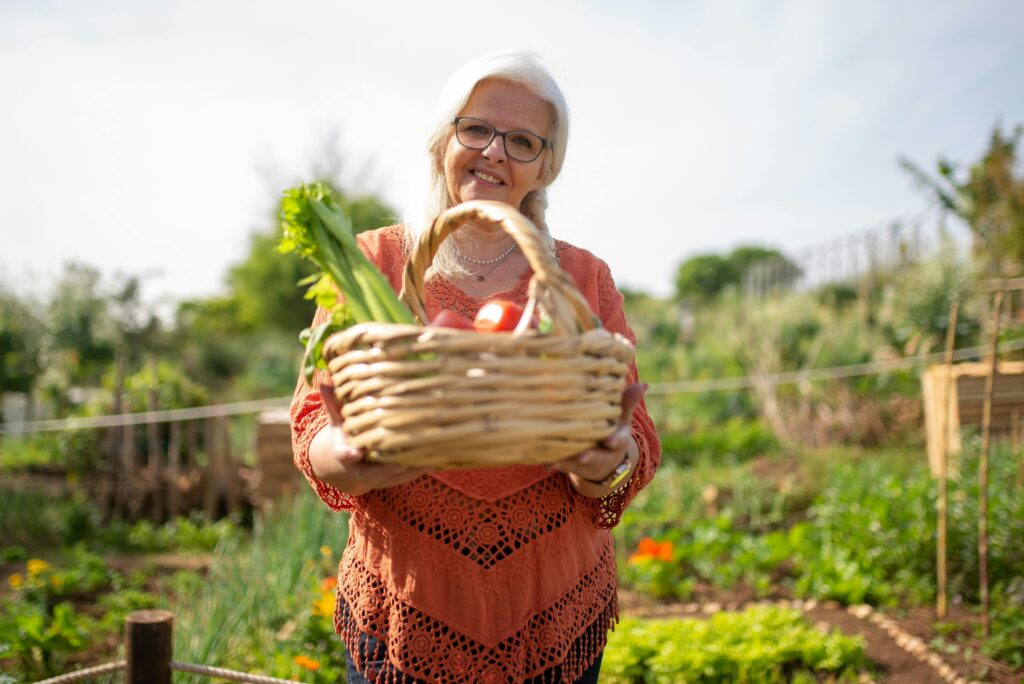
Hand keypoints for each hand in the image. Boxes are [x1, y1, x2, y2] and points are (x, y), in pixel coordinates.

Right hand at [308, 385, 431, 495]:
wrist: (350, 468)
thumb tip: (325, 382)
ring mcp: (379, 479)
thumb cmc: (346, 438)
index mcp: (345, 454)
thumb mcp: (337, 423)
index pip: (345, 455)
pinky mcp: (394, 480)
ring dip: (414, 465)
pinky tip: (439, 455)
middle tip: (408, 451)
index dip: (349, 454)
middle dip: (391, 463)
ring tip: (430, 450)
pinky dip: (422, 467)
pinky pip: (409, 476)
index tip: (354, 452)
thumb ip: (334, 405)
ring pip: (397, 475)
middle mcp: (361, 470)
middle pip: (376, 471)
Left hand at [551, 383, 645, 494]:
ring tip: (555, 458)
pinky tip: (542, 461)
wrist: (603, 463)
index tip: (609, 440)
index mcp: (615, 441)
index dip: (614, 441)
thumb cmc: (611, 431)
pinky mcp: (569, 466)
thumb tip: (643, 385)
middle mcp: (601, 455)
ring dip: (565, 462)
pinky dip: (551, 464)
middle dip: (588, 457)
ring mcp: (584, 463)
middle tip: (582, 455)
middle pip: (595, 457)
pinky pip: (560, 466)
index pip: (618, 441)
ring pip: (574, 464)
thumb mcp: (621, 419)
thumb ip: (627, 402)